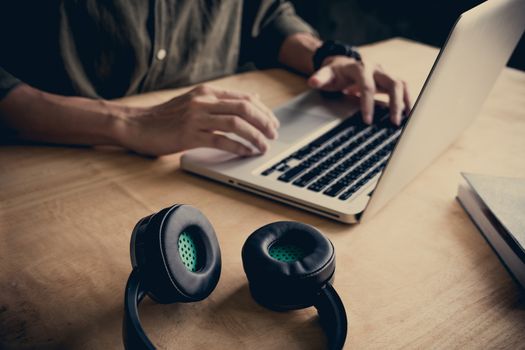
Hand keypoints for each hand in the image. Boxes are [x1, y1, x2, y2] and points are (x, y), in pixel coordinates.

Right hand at [116, 85, 278, 156]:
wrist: (137, 125)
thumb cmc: (167, 117)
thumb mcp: (196, 102)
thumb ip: (222, 101)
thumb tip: (253, 98)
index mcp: (207, 92)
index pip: (244, 98)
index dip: (264, 111)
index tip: (273, 123)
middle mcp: (203, 101)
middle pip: (244, 108)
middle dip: (264, 122)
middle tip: (273, 135)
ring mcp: (196, 117)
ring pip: (235, 123)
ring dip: (254, 136)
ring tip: (263, 146)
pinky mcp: (189, 134)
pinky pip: (220, 140)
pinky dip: (237, 146)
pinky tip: (246, 152)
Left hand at [308, 56, 411, 125]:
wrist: (341, 64)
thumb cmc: (334, 73)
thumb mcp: (325, 75)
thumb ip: (319, 78)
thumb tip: (313, 82)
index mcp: (360, 67)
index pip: (368, 86)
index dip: (368, 104)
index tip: (368, 121)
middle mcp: (375, 68)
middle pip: (392, 83)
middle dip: (394, 103)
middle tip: (394, 122)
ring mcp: (384, 73)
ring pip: (401, 84)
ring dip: (405, 102)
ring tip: (406, 120)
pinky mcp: (389, 80)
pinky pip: (403, 88)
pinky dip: (407, 100)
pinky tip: (409, 114)